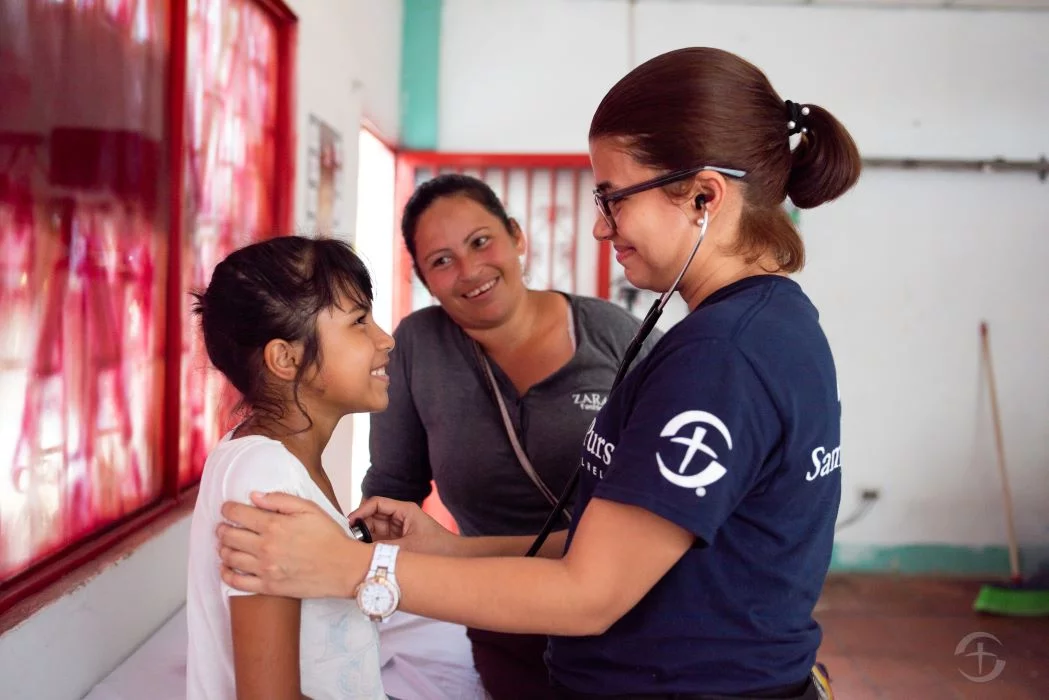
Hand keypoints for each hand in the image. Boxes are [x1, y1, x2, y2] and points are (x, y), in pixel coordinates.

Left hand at [217, 491, 369, 598]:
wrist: (344, 567)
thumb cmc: (329, 536)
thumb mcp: (309, 508)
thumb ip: (280, 500)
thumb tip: (255, 496)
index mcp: (274, 525)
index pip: (238, 514)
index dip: (228, 509)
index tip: (227, 509)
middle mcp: (265, 547)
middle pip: (229, 536)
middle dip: (222, 529)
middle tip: (223, 527)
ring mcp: (265, 568)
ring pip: (229, 558)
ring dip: (223, 549)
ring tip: (225, 545)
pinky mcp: (268, 586)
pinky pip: (236, 583)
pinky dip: (226, 574)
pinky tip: (226, 568)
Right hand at [348, 496, 459, 555]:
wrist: (455, 557)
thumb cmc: (438, 548)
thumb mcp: (408, 548)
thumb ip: (383, 548)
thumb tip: (361, 551)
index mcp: (404, 510)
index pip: (376, 503)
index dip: (360, 511)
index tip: (349, 523)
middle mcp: (400, 516)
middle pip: (372, 516)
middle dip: (360, 527)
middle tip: (349, 540)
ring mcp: (398, 528)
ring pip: (374, 529)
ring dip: (364, 538)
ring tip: (355, 549)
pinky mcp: (399, 540)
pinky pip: (380, 540)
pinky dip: (371, 546)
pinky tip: (364, 554)